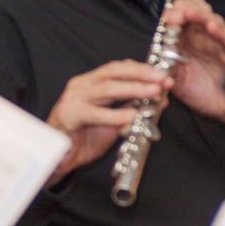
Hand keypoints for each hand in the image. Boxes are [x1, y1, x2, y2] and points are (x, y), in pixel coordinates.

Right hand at [46, 60, 170, 184]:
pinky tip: (131, 116)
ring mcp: (73, 99)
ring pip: (106, 88)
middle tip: (162, 79)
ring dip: (133, 89)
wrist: (60, 158)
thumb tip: (160, 98)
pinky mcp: (68, 116)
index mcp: (92, 82)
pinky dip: (115, 115)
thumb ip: (133, 106)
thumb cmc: (86, 136)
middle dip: (141, 74)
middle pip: (113, 72)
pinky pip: (94, 114)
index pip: (119, 68)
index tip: (164, 75)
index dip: (143, 69)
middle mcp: (81, 86)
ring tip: (153, 92)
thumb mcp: (115, 119)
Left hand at [160, 0, 224, 134]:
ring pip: (213, 19)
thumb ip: (161, 65)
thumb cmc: (200, 91)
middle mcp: (203, 37)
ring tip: (189, 14)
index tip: (166, 18)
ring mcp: (219, 44)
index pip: (182, 16)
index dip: (174, 12)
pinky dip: (220, 32)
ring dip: (200, 15)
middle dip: (185, 8)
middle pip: (198, 10)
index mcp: (187, 40)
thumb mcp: (173, 78)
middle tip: (175, 15)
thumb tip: (139, 59)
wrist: (222, 108)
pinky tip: (211, 27)